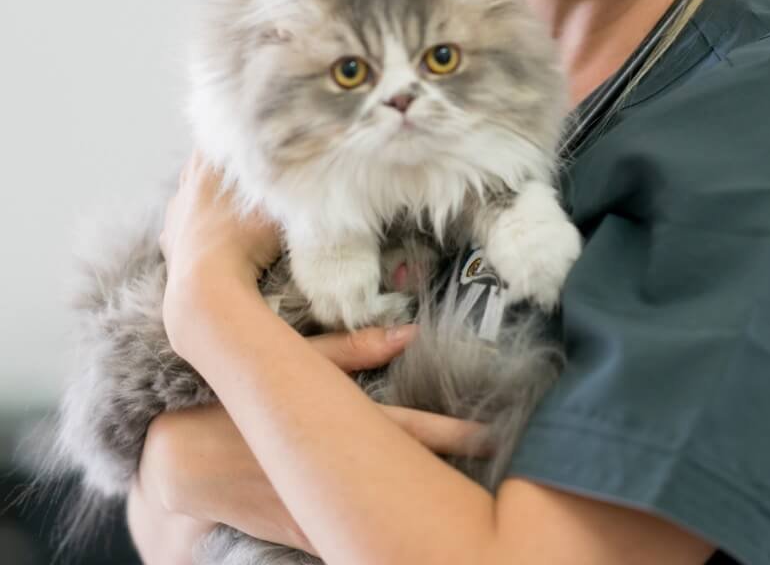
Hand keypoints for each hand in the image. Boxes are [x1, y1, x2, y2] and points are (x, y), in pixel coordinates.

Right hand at [139, 325, 492, 557]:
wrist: (175, 461)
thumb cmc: (236, 399)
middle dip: (447, 478)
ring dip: (418, 508)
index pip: (403, 429)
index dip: (448, 433)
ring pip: (377, 516)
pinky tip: (404, 538)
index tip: (488, 432)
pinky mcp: (301, 534)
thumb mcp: (291, 363)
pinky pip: (344, 536)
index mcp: (329, 427)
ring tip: (465, 510)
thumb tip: (410, 332)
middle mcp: (328, 474)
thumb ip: (351, 348)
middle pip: (402, 479)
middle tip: (495, 467)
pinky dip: (374, 535)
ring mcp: (316, 511)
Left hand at [160, 150, 281, 335]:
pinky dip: (188, 220)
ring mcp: (176, 217)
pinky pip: (177, 223)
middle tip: (232, 155)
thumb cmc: (244, 241)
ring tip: (216, 189)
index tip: (244, 132)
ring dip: (198, 188)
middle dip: (214, 157)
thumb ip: (287, 185)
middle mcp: (188, 189)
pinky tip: (197, 225)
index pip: (217, 140)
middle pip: (197, 161)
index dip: (231, 136)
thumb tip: (307, 168)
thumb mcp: (276, 207)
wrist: (207, 287)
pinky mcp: (170, 243)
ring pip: (184, 191)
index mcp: (209, 171)